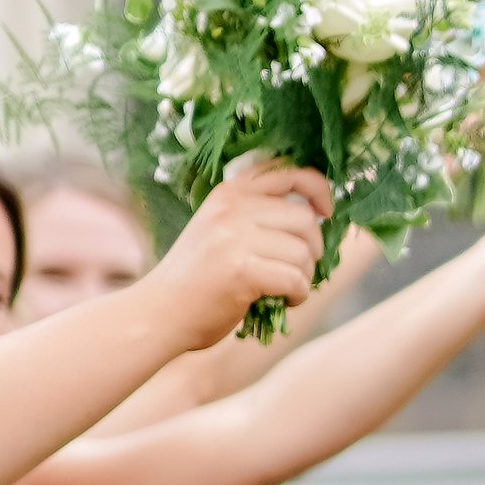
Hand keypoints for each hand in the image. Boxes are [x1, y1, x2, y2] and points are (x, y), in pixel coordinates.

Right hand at [153, 158, 334, 351]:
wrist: (159, 312)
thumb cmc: (197, 278)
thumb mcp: (220, 230)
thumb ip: (256, 216)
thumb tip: (315, 217)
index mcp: (229, 193)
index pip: (288, 172)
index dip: (318, 189)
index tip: (325, 213)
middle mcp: (231, 208)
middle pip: (304, 220)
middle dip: (314, 249)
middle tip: (300, 270)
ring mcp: (234, 237)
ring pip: (303, 252)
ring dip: (306, 276)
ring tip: (287, 289)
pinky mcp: (240, 270)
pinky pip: (295, 279)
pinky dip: (299, 295)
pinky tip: (285, 301)